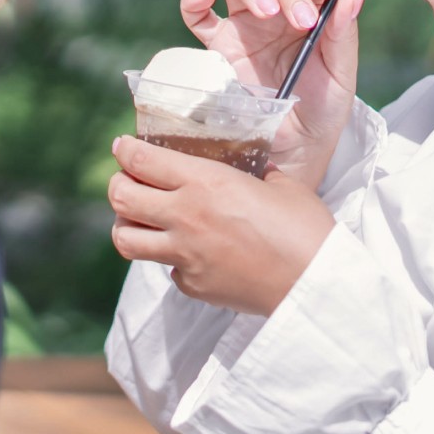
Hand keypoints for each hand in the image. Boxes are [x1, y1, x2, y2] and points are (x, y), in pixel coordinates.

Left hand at [106, 136, 335, 315]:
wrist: (314, 284)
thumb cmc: (305, 229)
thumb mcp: (280, 185)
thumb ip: (255, 173)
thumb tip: (254, 169)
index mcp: (206, 183)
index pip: (142, 161)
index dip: (125, 151)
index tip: (122, 147)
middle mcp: (186, 217)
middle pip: (120, 198)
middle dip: (118, 185)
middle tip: (127, 181)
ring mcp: (185, 255)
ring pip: (125, 239)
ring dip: (127, 225)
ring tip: (140, 220)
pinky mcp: (193, 286)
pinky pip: (166, 269)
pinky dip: (171, 260)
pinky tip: (190, 254)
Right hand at [181, 0, 365, 192]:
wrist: (293, 147)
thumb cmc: (322, 108)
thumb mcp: (340, 75)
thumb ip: (344, 34)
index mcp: (309, 9)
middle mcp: (276, 10)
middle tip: (303, 20)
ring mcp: (243, 25)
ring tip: (267, 12)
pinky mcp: (216, 47)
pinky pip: (196, 15)